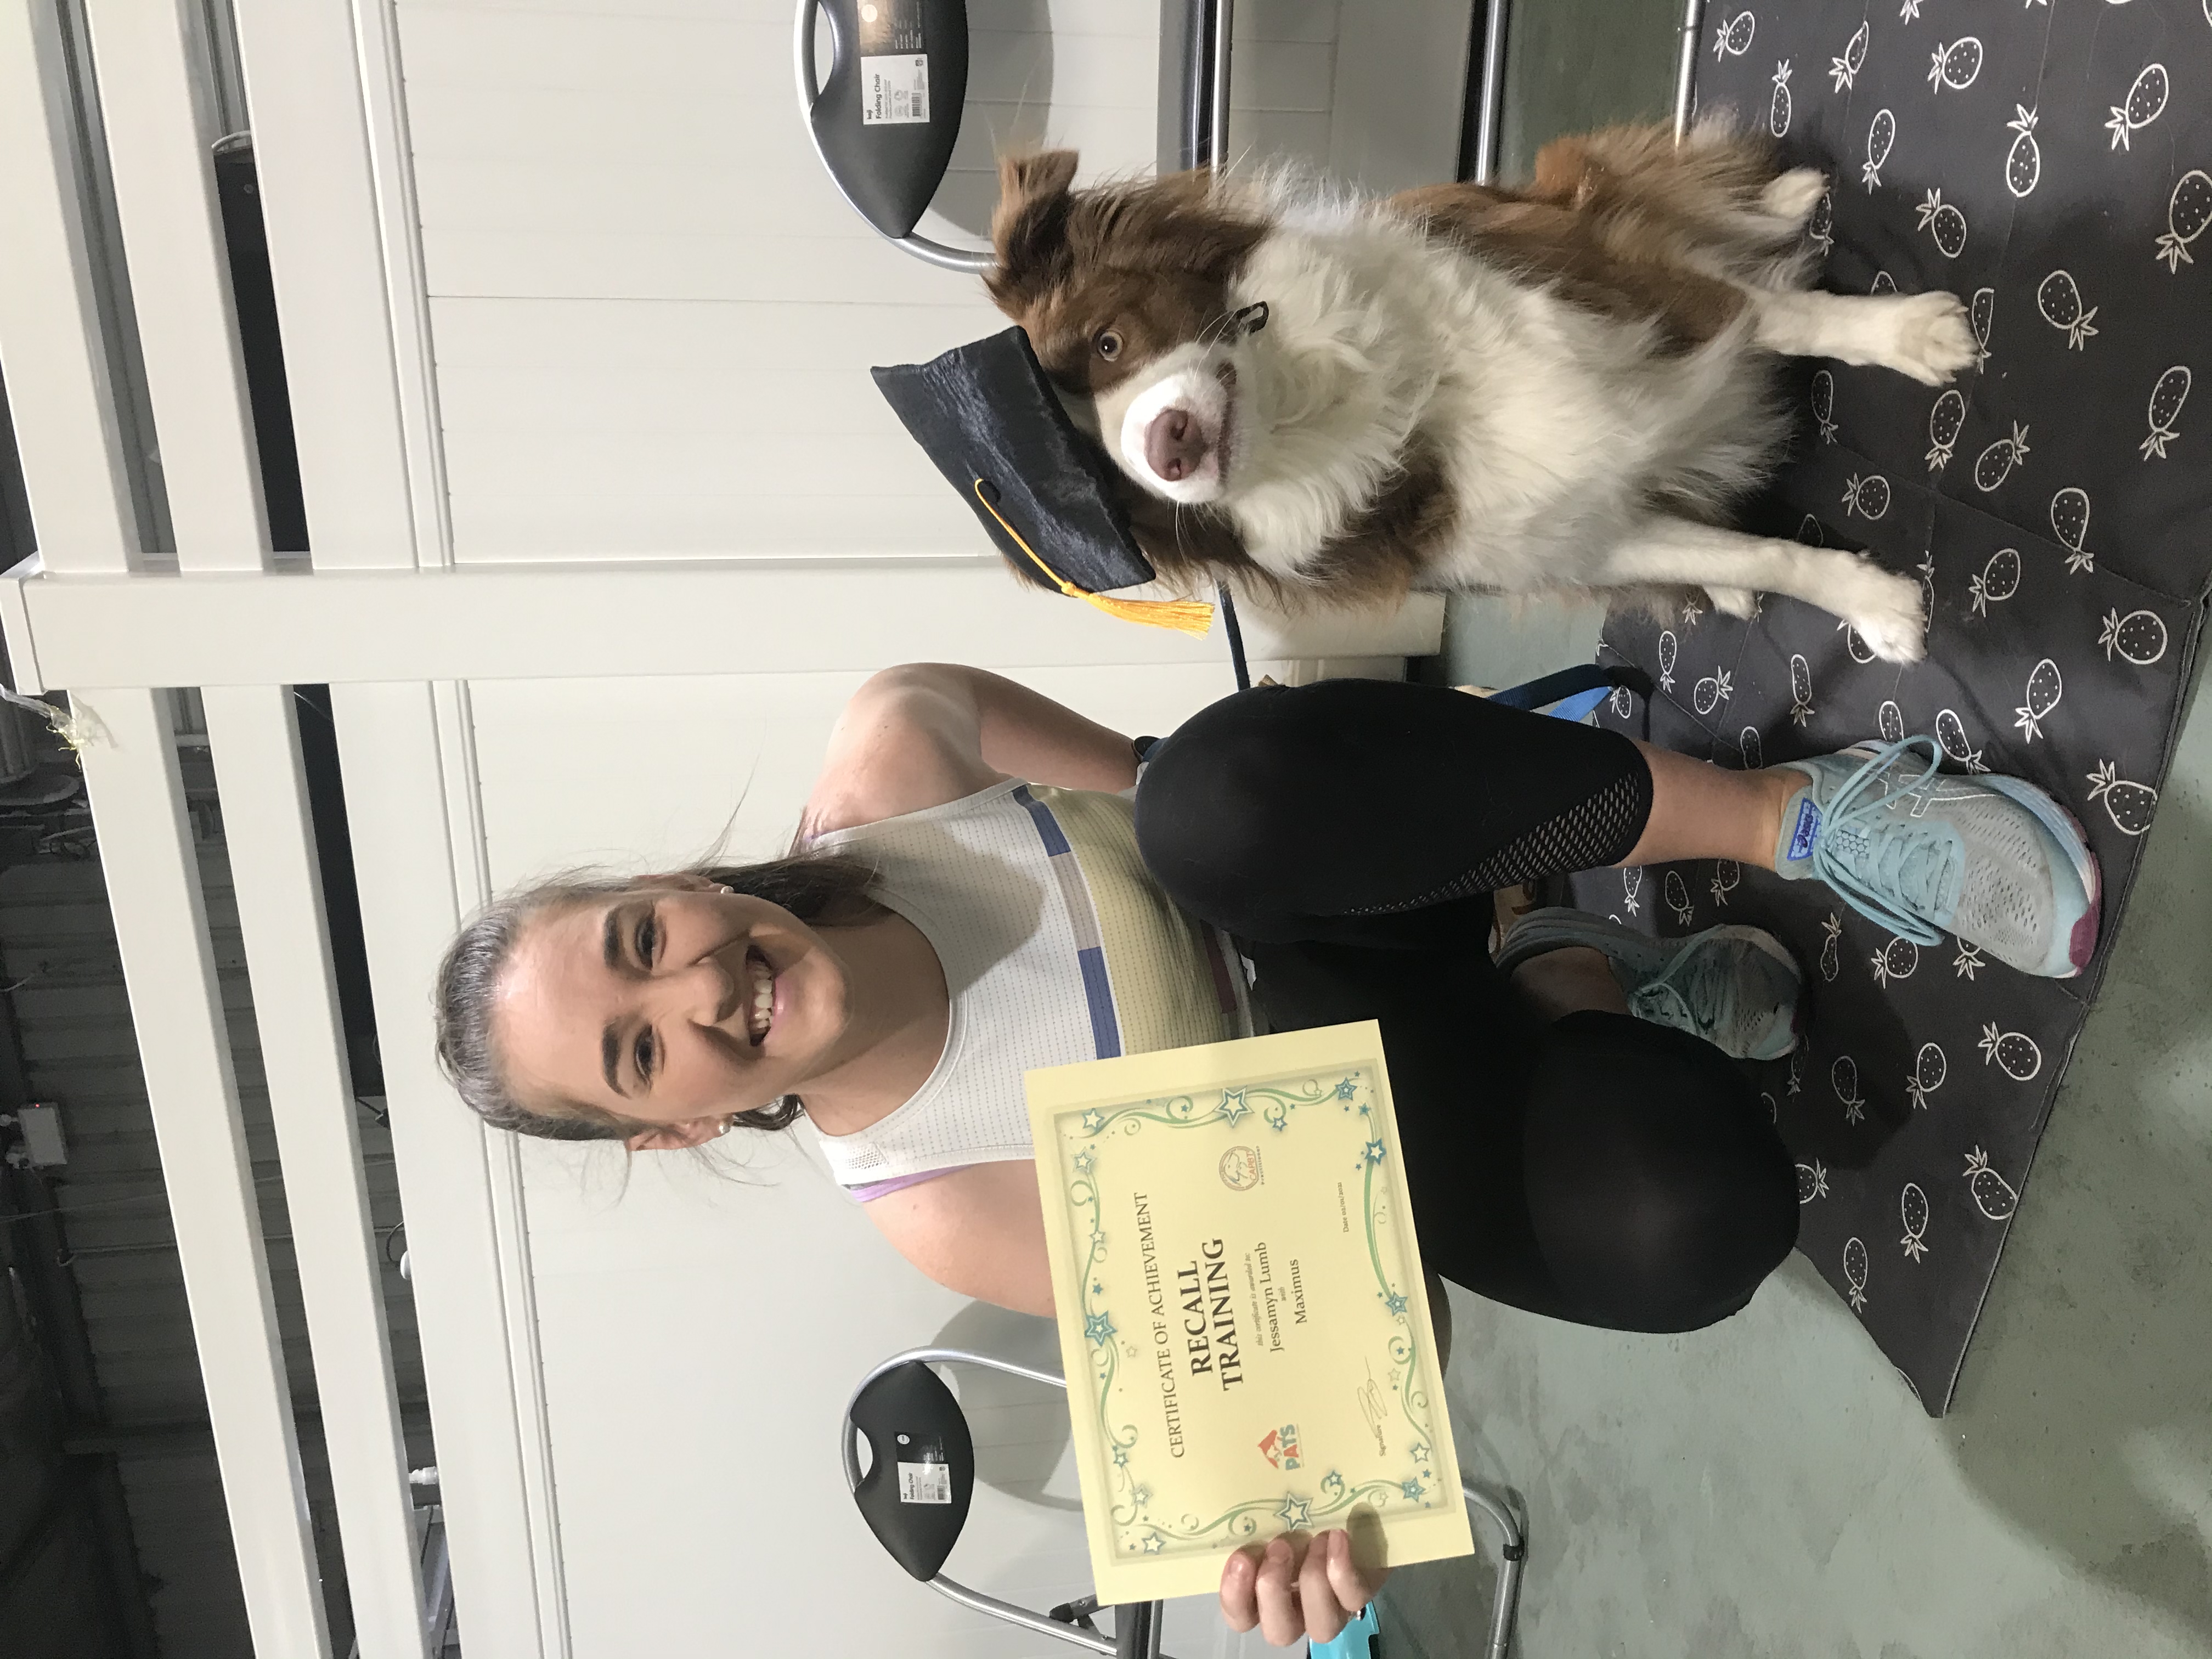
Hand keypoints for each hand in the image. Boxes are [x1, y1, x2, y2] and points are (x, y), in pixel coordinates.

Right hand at [1219, 1529, 1388, 1647]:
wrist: (1349, 1515)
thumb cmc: (1298, 1513)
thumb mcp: (1268, 1514)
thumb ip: (1248, 1517)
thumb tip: (1203, 1480)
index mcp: (1262, 1594)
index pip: (1240, 1615)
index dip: (1235, 1596)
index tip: (1240, 1558)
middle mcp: (1295, 1610)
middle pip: (1279, 1632)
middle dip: (1274, 1590)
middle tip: (1278, 1546)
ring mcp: (1330, 1609)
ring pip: (1320, 1626)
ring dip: (1313, 1582)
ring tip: (1315, 1539)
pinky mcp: (1358, 1595)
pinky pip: (1353, 1597)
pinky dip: (1343, 1570)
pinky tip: (1338, 1536)